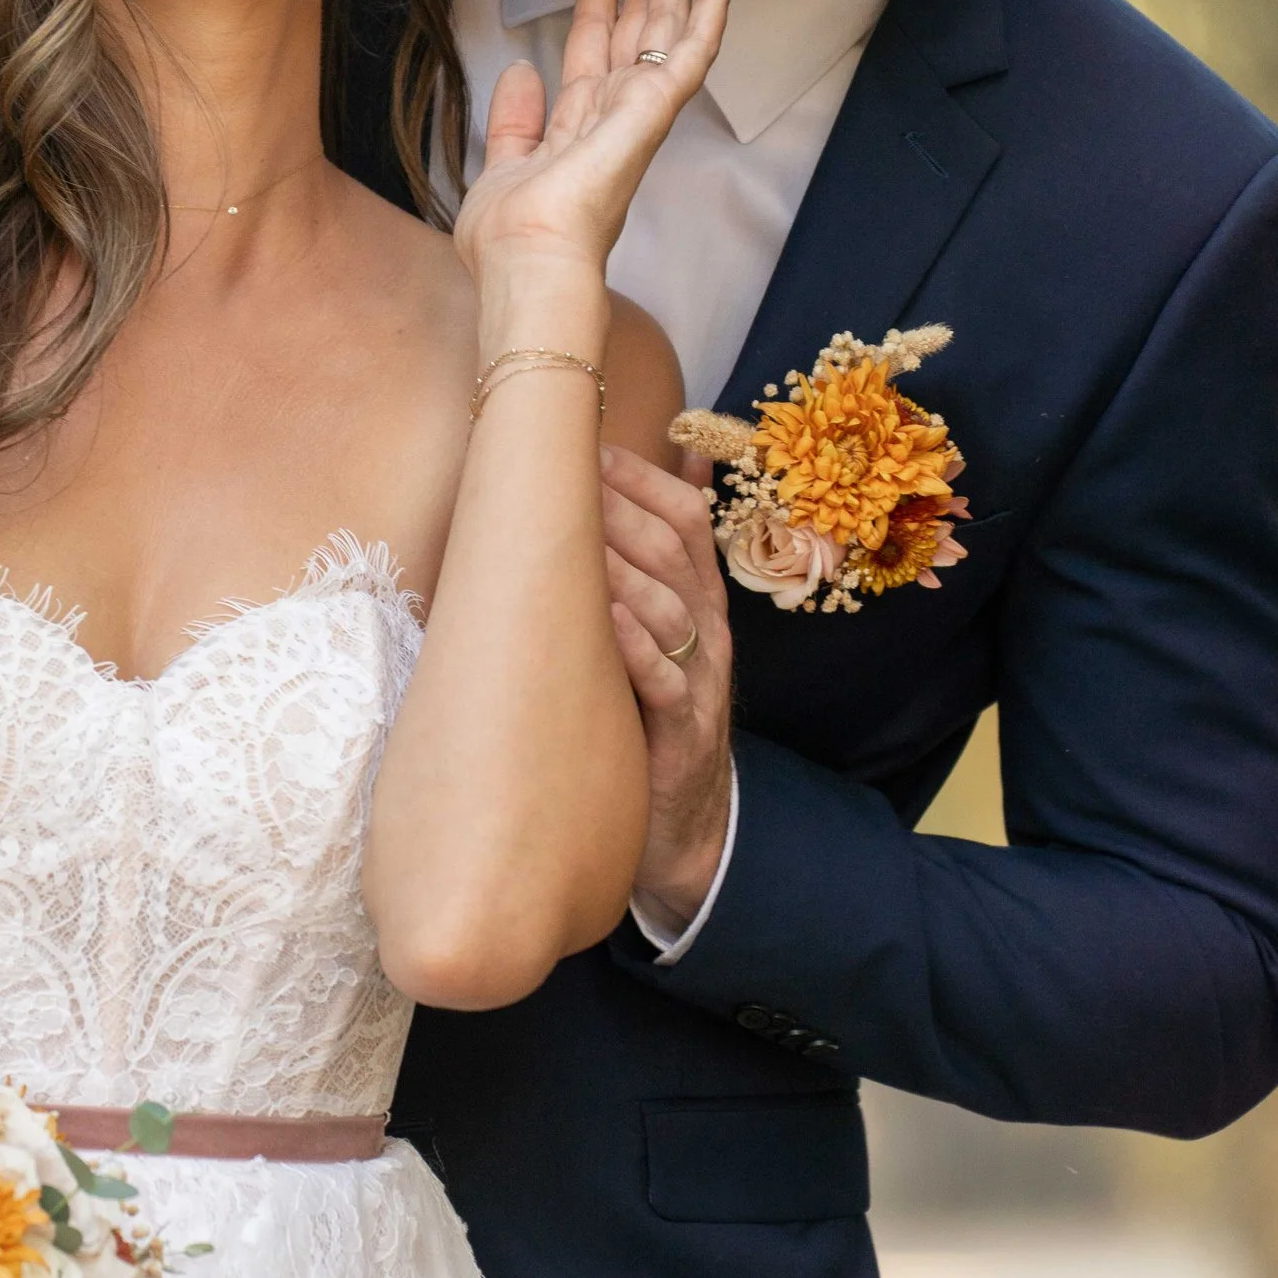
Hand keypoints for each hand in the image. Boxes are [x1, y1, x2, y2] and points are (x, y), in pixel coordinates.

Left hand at [454, 0, 735, 290]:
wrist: (528, 263)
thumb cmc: (512, 238)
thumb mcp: (501, 167)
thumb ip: (514, 120)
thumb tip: (519, 70)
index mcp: (579, 127)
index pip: (594, 47)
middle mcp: (616, 114)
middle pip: (637, 29)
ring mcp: (642, 108)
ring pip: (668, 26)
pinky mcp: (661, 106)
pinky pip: (696, 46)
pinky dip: (714, 2)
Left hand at [601, 444, 736, 929]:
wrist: (681, 831)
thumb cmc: (654, 719)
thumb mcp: (664, 637)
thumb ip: (659, 563)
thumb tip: (675, 470)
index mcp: (701, 604)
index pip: (686, 519)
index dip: (642, 477)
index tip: (587, 445)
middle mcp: (707, 636)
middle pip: (674, 553)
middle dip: (621, 507)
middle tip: (569, 474)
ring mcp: (698, 686)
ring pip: (670, 609)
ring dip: (621, 567)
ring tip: (575, 533)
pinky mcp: (678, 740)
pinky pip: (664, 684)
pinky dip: (636, 648)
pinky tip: (603, 621)